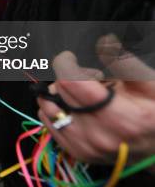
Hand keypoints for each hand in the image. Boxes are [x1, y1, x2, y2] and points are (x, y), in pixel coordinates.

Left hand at [37, 45, 154, 163]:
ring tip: (79, 92)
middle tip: (89, 77)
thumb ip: (124, 62)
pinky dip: (54, 111)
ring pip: (49, 110)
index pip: (71, 82)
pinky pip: (50, 125)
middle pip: (61, 92)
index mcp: (121, 117)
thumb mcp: (150, 83)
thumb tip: (104, 41)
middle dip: (68, 76)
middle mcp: (101, 136)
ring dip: (57, 94)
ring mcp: (88, 148)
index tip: (70, 57)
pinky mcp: (79, 153)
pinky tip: (71, 106)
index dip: (65, 63)